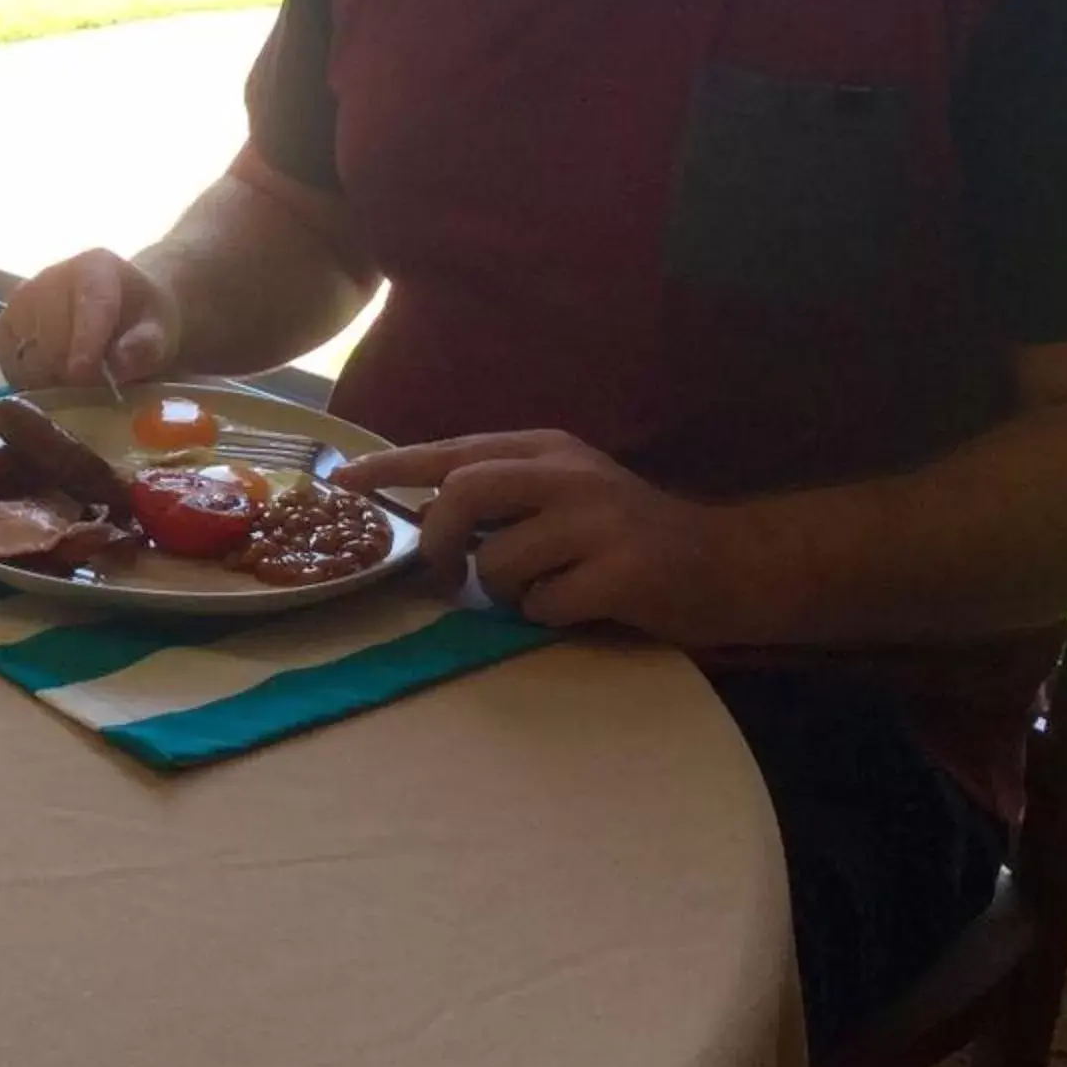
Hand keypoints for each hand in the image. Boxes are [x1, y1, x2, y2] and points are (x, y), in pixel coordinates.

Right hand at [0, 250, 180, 389]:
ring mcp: (23, 298)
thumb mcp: (160, 329)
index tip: (83, 374)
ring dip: (48, 378)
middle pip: (51, 335)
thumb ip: (146, 345)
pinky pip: (5, 356)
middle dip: (70, 370)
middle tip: (92, 389)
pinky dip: (23, 376)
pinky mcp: (6, 321)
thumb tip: (119, 362)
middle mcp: (52, 276)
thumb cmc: (141, 318)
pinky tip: (48, 380)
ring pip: (24, 352)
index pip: (88, 305)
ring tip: (74, 384)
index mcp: (96, 267)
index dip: (84, 342)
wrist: (122, 306)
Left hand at [334, 430, 760, 646]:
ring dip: (505, 592)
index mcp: (546, 449)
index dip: (391, 467)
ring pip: (500, 560)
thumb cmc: (629, 536)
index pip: (451, 451)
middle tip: (444, 577)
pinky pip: (546, 603)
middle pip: (464, 492)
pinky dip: (548, 616)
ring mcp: (600, 519)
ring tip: (543, 591)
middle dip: (438, 540)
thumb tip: (421, 519)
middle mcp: (569, 473)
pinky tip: (580, 607)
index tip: (339, 482)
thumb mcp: (563, 495)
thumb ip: (502, 497)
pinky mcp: (625, 569)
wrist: (727, 564)